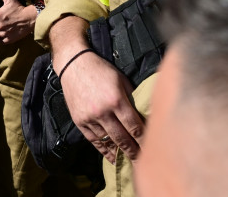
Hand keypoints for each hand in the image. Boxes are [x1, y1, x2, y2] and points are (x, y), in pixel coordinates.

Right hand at [60, 48, 144, 162]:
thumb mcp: (121, 80)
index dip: (144, 139)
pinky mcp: (79, 121)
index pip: (134, 126)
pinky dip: (104, 151)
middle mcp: (102, 111)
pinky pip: (94, 140)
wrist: (74, 65)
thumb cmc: (101, 70)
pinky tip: (113, 158)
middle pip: (122, 138)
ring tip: (131, 162)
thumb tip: (144, 115)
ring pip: (108, 141)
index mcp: (116, 100)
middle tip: (144, 162)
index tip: (153, 149)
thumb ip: (132, 98)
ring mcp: (89, 118)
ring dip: (121, 153)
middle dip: (135, 151)